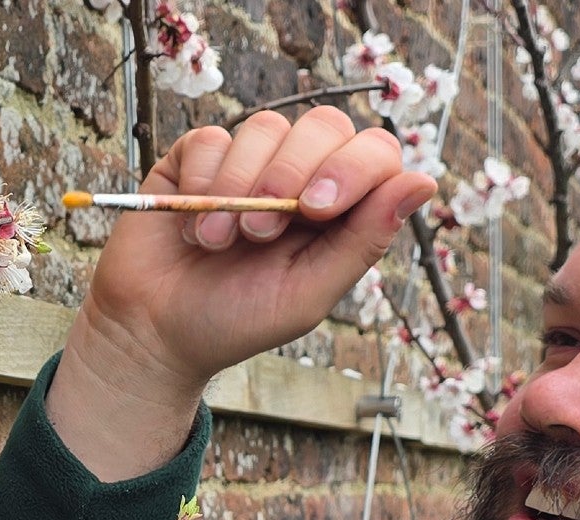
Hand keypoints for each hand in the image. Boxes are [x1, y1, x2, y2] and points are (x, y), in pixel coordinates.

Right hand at [49, 106, 437, 479]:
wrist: (154, 333)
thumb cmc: (237, 322)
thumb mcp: (308, 294)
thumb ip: (363, 240)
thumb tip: (425, 182)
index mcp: (340, 210)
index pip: (374, 153)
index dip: (354, 167)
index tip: (317, 209)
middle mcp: (299, 176)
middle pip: (324, 125)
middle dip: (294, 172)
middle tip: (261, 231)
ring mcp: (248, 162)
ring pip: (266, 126)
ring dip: (241, 187)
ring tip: (219, 241)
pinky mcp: (198, 158)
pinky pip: (213, 138)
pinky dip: (203, 180)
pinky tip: (193, 225)